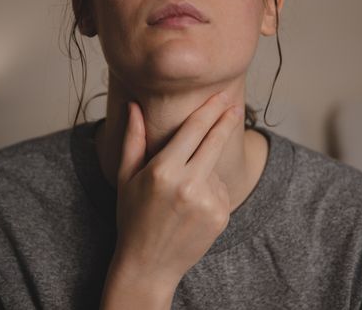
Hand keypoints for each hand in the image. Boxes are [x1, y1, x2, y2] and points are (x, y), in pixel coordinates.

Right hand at [111, 92, 243, 285]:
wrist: (149, 264)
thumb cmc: (132, 218)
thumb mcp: (126, 178)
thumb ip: (133, 140)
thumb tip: (134, 106)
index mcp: (163, 171)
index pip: (194, 130)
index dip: (210, 109)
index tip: (222, 95)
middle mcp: (188, 184)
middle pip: (215, 141)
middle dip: (227, 120)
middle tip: (235, 106)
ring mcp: (208, 202)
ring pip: (215, 169)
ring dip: (206, 170)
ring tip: (182, 193)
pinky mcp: (221, 216)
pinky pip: (221, 190)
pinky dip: (211, 190)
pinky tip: (192, 206)